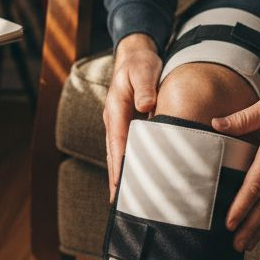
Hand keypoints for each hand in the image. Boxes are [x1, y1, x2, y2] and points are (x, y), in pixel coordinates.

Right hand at [103, 33, 162, 200]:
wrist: (134, 54)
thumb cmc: (141, 62)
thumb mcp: (144, 68)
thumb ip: (145, 86)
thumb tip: (146, 105)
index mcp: (116, 107)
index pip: (118, 140)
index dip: (119, 163)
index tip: (121, 184)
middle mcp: (112, 118)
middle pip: (113, 153)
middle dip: (115, 177)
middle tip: (119, 204)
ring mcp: (116, 122)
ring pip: (116, 153)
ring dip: (119, 174)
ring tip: (124, 200)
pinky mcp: (124, 124)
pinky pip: (123, 148)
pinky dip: (126, 164)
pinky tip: (133, 179)